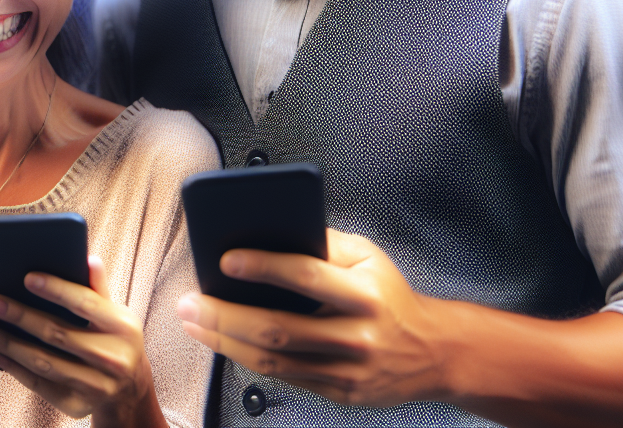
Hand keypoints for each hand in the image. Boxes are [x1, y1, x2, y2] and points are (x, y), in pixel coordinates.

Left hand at [0, 257, 165, 427]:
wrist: (130, 388)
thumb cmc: (114, 339)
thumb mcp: (115, 313)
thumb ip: (97, 287)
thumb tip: (87, 258)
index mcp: (123, 327)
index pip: (85, 303)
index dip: (56, 290)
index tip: (27, 277)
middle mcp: (113, 358)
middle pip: (57, 333)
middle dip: (18, 316)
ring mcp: (96, 385)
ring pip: (43, 361)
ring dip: (7, 343)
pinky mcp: (77, 404)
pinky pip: (38, 384)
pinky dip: (12, 367)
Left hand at [176, 229, 452, 407]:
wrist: (433, 352)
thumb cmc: (389, 295)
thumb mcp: (367, 257)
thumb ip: (323, 242)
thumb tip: (266, 229)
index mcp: (365, 293)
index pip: (307, 276)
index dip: (263, 267)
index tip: (224, 260)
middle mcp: (357, 334)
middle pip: (278, 327)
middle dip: (224, 315)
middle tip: (189, 301)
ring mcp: (348, 370)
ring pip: (272, 360)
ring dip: (224, 341)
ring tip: (193, 321)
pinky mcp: (339, 393)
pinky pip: (281, 376)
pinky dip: (245, 358)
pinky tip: (221, 340)